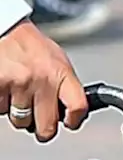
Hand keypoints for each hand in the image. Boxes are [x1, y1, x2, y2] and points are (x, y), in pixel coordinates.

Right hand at [0, 19, 87, 141]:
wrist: (6, 29)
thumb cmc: (33, 47)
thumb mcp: (58, 62)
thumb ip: (65, 86)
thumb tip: (70, 113)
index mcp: (61, 73)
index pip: (78, 106)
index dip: (75, 120)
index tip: (71, 123)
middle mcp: (42, 80)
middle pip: (46, 127)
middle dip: (44, 130)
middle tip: (40, 124)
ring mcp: (18, 84)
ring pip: (20, 121)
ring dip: (19, 114)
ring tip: (20, 95)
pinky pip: (0, 110)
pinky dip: (3, 104)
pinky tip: (7, 89)